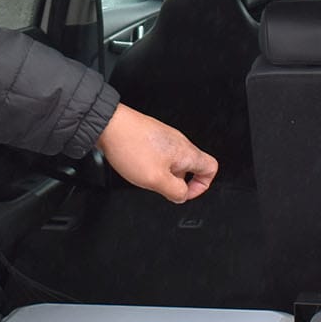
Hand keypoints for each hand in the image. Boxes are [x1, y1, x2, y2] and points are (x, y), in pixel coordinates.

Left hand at [96, 103, 217, 201]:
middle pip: (191, 166)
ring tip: (145, 174)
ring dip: (162, 173)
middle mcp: (179, 142)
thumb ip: (175, 191)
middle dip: (176, 181)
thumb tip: (182, 196)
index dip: (202, 186)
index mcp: (186, 152)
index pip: (211, 168)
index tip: (184, 193)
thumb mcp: (156, 180)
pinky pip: (159, 155)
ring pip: (173, 162)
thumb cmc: (131, 147)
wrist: (109, 125)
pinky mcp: (151, 136)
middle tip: (159, 186)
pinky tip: (137, 165)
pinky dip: (152, 164)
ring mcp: (165, 137)